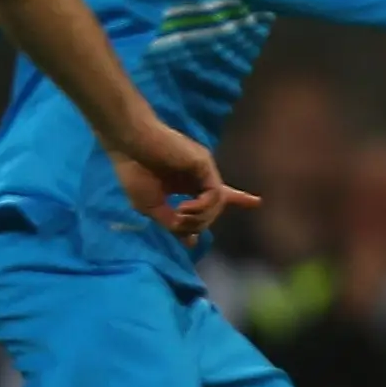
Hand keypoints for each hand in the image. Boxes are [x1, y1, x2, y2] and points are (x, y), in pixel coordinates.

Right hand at [110, 114, 257, 241]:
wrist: (128, 145)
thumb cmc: (135, 171)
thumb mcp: (152, 207)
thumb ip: (173, 223)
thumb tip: (191, 241)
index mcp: (186, 183)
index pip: (217, 194)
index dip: (239, 199)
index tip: (257, 202)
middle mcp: (199, 176)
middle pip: (216, 206)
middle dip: (199, 224)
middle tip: (178, 224)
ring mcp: (203, 170)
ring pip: (216, 204)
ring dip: (199, 219)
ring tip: (179, 216)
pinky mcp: (204, 165)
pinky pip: (215, 195)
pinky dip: (202, 208)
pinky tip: (184, 208)